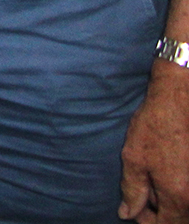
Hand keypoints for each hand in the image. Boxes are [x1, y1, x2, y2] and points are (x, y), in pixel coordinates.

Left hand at [121, 60, 188, 220]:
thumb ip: (132, 190)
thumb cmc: (155, 126)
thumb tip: (127, 213)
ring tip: (153, 182)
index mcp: (178, 196)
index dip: (146, 222)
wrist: (180, 99)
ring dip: (170, 202)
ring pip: (186, 207)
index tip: (134, 210)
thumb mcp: (134, 158)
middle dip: (160, 214)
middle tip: (142, 197)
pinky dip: (178, 189)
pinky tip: (166, 173)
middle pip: (179, 219)